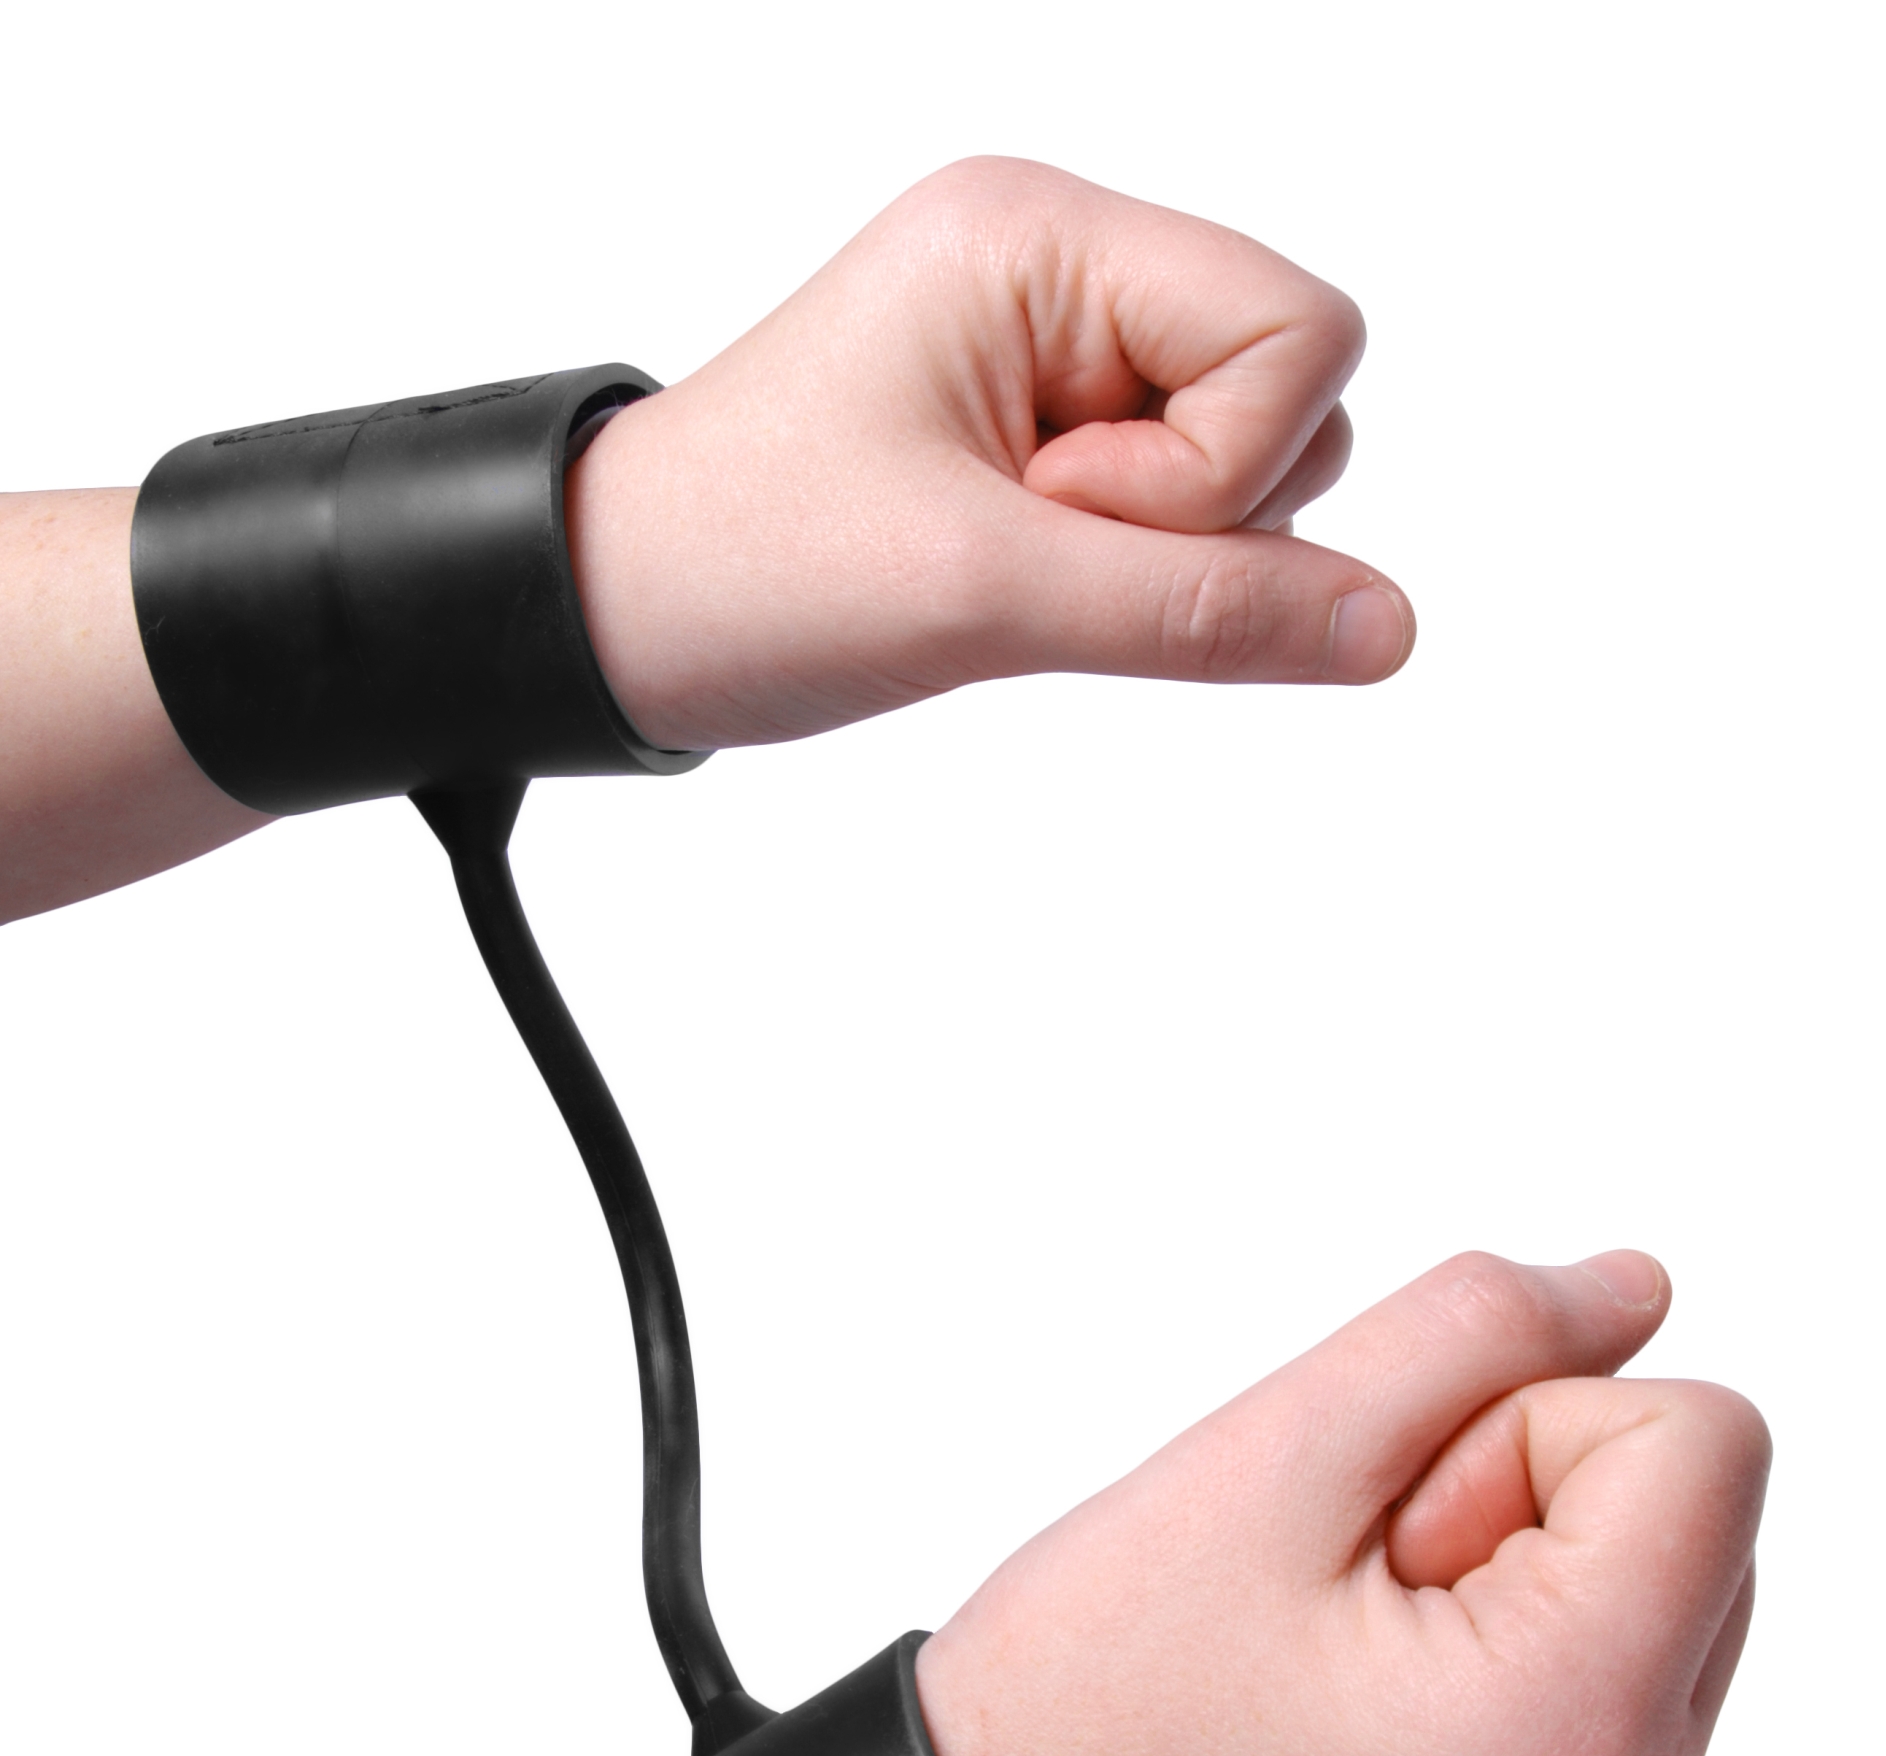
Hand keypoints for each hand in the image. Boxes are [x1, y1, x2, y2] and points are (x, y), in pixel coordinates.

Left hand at [568, 156, 1412, 748]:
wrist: (610, 616)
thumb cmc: (746, 568)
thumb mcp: (986, 596)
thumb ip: (1205, 614)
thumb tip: (1391, 628)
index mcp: (1040, 234)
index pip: (1299, 326)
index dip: (1225, 466)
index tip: (1066, 516)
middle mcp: (1058, 264)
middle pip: (1290, 386)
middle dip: (1193, 509)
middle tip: (1023, 541)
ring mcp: (1051, 346)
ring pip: (1245, 457)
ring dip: (1155, 550)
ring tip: (1002, 559)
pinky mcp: (1040, 428)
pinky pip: (1173, 501)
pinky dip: (1121, 565)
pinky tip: (1014, 570)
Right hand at [916, 1251, 1768, 1755]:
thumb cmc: (1097, 1685)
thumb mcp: (1278, 1450)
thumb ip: (1479, 1329)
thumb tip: (1638, 1288)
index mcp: (1569, 1739)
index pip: (1708, 1443)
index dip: (1527, 1421)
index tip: (1384, 1523)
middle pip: (1700, 1520)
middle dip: (1527, 1496)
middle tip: (1353, 1585)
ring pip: (1670, 1592)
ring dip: (1524, 1566)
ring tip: (1355, 1646)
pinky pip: (1626, 1686)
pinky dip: (1521, 1644)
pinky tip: (1378, 1692)